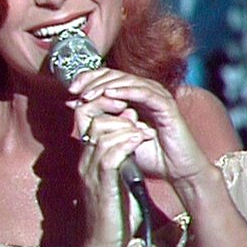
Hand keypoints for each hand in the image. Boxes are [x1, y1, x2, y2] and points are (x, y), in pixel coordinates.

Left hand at [68, 68, 212, 184]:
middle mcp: (146, 91)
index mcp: (134, 96)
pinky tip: (110, 94)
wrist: (176, 171)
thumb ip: (98, 120)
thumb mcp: (116, 137)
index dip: (89, 80)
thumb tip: (73, 105)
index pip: (109, 78)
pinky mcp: (166, 104)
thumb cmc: (149, 155)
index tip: (70, 91)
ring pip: (127, 80)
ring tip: (88, 93)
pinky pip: (143, 92)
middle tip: (75, 89)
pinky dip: (125, 91)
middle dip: (93, 80)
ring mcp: (157, 96)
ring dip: (105, 85)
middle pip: (116, 75)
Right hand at [70, 94, 148, 246]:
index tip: (127, 104)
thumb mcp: (121, 174)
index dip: (105, 104)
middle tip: (138, 116)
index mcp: (88, 157)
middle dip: (116, 111)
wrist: (106, 244)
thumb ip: (125, 151)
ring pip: (102, 134)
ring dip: (126, 127)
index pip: (86, 117)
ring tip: (144, 130)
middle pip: (92, 119)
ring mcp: (90, 172)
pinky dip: (127, 143)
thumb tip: (135, 124)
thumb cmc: (116, 211)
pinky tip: (140, 140)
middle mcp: (85, 160)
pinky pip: (110, 155)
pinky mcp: (101, 185)